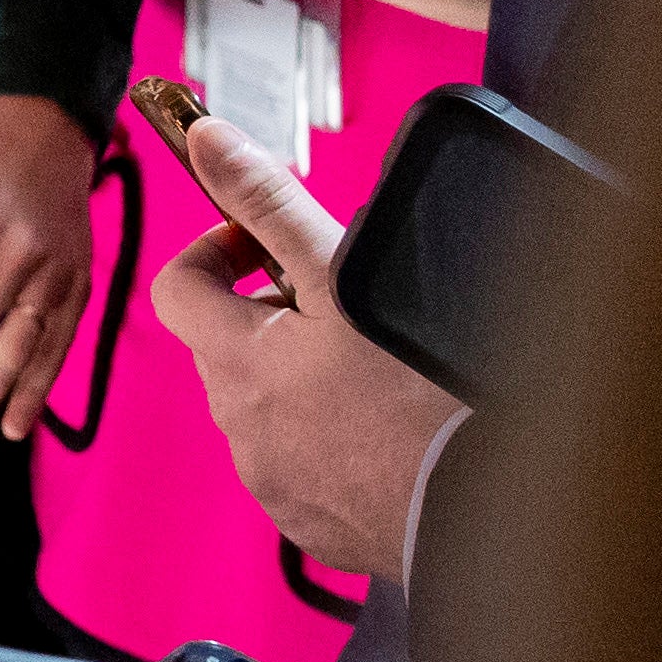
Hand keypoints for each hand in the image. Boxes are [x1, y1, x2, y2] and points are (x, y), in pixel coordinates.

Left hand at [137, 97, 461, 577]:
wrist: (483, 509)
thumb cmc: (417, 395)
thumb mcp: (342, 276)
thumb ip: (269, 203)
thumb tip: (206, 139)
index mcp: (236, 362)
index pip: (178, 286)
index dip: (217, 249)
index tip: (268, 244)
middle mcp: (240, 429)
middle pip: (229, 346)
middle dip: (275, 313)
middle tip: (346, 302)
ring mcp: (275, 483)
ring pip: (270, 406)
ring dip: (305, 378)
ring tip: (380, 367)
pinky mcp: (316, 522)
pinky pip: (306, 463)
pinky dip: (335, 437)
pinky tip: (394, 426)